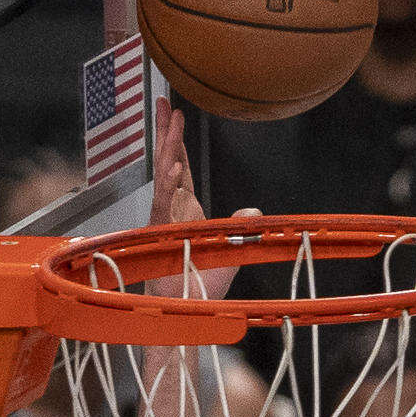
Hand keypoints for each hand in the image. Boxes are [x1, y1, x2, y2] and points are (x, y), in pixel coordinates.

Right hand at [149, 97, 258, 300]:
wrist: (190, 313)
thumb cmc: (203, 287)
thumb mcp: (229, 248)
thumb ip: (241, 227)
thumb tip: (254, 210)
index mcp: (184, 211)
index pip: (178, 168)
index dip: (176, 141)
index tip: (176, 114)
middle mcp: (170, 212)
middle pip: (166, 164)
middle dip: (165, 132)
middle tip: (164, 102)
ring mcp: (163, 222)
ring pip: (163, 178)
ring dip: (169, 149)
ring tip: (173, 122)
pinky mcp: (160, 236)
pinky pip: (164, 205)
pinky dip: (170, 186)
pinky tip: (175, 166)